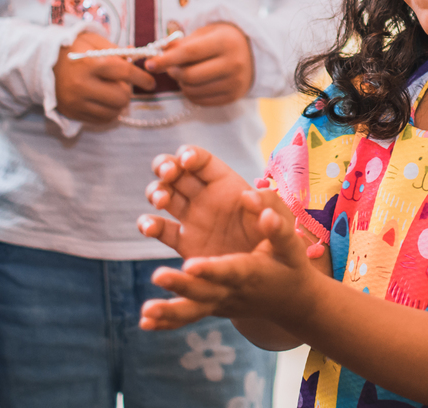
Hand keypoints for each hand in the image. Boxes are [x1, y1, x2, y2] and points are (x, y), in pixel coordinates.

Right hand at [54, 32, 155, 122]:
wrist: (40, 64)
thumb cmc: (71, 49)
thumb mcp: (92, 41)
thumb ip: (116, 49)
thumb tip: (137, 56)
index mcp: (89, 63)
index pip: (124, 72)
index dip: (142, 78)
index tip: (151, 82)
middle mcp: (82, 85)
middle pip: (122, 97)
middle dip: (128, 91)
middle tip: (123, 84)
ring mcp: (76, 102)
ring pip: (114, 111)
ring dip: (119, 103)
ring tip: (112, 91)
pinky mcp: (72, 113)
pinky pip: (102, 120)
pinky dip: (109, 112)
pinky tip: (104, 101)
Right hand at [138, 145, 270, 258]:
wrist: (268, 273)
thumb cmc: (276, 238)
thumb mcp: (279, 217)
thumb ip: (269, 204)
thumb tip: (250, 195)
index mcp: (226, 183)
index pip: (201, 160)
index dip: (190, 154)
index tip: (186, 161)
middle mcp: (205, 195)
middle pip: (175, 171)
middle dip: (166, 166)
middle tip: (168, 175)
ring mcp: (191, 217)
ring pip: (162, 194)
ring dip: (155, 191)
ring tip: (161, 201)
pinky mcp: (184, 241)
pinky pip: (159, 228)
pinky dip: (148, 224)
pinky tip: (150, 227)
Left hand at [140, 193, 315, 330]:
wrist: (291, 301)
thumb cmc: (291, 267)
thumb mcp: (292, 247)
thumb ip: (278, 229)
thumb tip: (265, 211)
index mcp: (252, 272)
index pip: (230, 270)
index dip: (212, 269)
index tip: (191, 265)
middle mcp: (234, 290)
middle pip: (205, 291)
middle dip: (182, 286)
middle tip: (158, 276)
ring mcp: (222, 302)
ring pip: (193, 308)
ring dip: (169, 311)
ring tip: (146, 313)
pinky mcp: (213, 308)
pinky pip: (189, 316)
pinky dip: (167, 321)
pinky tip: (144, 323)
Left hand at [144, 22, 253, 105]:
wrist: (253, 53)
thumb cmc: (222, 40)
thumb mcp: (205, 33)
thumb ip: (182, 43)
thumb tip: (158, 54)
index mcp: (225, 43)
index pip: (190, 52)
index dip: (167, 59)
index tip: (149, 64)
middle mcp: (233, 63)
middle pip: (190, 76)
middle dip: (173, 72)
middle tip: (171, 67)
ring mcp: (235, 83)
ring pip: (193, 90)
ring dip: (181, 84)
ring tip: (185, 73)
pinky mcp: (233, 97)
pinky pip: (200, 101)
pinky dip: (190, 93)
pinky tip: (194, 83)